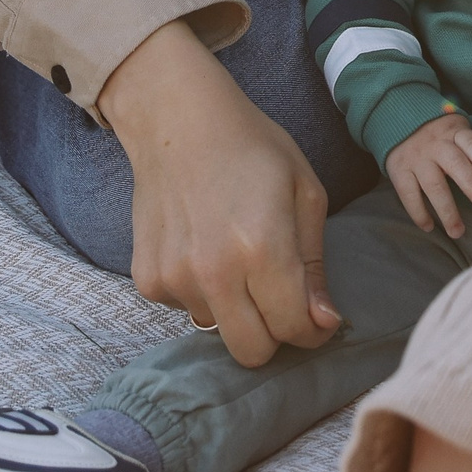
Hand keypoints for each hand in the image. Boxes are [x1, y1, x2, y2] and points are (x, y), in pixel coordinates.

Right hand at [99, 20, 342, 366]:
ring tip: (234, 254)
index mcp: (263, 249)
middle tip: (279, 298)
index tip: (317, 317)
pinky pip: (184, 309)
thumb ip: (314, 265)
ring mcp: (175, 278)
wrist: (177, 118)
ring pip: (218, 330)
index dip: (314, 330)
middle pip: (253, 352)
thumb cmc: (252, 147)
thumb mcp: (305, 193)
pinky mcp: (147, 278)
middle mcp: (214, 272)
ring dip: (235, 308)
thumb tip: (324, 323)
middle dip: (275, 334)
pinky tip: (203, 246)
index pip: (294, 329)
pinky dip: (200, 292)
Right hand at [385, 110, 471, 237]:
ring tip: (458, 231)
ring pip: (434, 186)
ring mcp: (417, 157)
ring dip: (447, 211)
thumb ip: (470, 150)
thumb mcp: (455, 130)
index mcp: (454, 132)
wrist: (397, 120)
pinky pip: (409, 194)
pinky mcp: (398, 169)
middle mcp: (436, 144)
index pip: (471, 143)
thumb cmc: (438, 134)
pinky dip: (419, 213)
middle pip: (456, 165)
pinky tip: (430, 227)